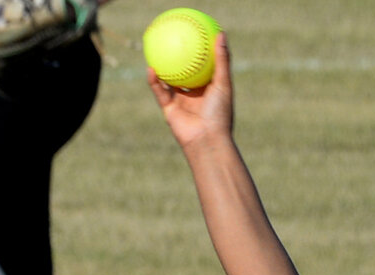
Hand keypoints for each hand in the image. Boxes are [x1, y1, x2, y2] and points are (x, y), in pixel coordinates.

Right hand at [148, 31, 233, 149]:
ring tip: (154, 49)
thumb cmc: (219, 114)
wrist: (207, 141)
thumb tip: (221, 33)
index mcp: (207, 89)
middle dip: (177, 58)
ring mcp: (181, 102)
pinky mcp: (169, 110)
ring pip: (168, 81)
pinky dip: (154, 81)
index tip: (194, 35)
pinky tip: (150, 67)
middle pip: (183, 72)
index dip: (197, 53)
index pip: (202, 67)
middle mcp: (194, 95)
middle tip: (171, 38)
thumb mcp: (223, 83)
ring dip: (161, 67)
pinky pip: (159, 92)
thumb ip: (222, 60)